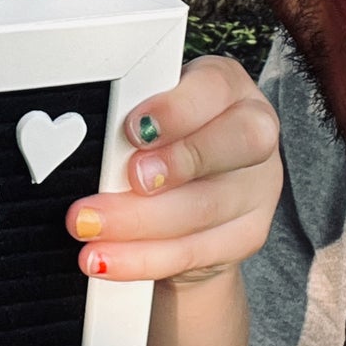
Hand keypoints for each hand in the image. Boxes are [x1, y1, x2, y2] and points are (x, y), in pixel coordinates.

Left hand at [65, 55, 280, 283]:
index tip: (133, 128)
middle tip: (126, 179)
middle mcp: (255, 130)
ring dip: (139, 222)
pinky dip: (143, 259)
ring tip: (88, 227)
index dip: (176, 110)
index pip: (215, 88)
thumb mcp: (146, 117)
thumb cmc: (159, 141)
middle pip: (235, 144)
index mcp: (226, 86)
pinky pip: (195, 252)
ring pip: (206, 206)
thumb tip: (87, 140)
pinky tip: (107, 259)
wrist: (186, 201)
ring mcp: (257, 187)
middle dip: (176, 163)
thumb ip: (130, 122)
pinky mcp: (247, 235)